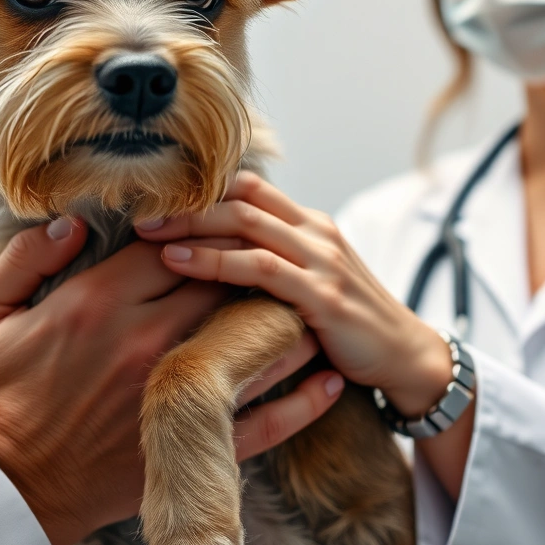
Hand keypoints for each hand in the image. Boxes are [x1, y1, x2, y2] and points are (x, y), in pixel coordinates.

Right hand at [0, 217, 344, 544]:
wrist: (4, 493)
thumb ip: (24, 258)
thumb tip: (72, 222)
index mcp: (97, 302)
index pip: (171, 245)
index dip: (196, 229)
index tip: (208, 227)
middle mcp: (145, 340)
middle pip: (222, 283)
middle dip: (246, 265)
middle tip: (266, 256)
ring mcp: (175, 394)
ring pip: (254, 340)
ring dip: (285, 319)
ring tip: (308, 306)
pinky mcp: (191, 446)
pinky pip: (265, 419)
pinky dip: (302, 398)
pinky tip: (327, 379)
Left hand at [134, 173, 475, 495]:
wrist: (406, 357)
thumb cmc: (349, 325)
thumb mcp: (310, 283)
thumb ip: (272, 262)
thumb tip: (214, 253)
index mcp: (310, 224)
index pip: (249, 187)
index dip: (202, 189)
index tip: (157, 199)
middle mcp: (316, 232)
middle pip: (240, 199)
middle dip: (186, 204)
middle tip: (139, 213)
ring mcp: (322, 261)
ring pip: (246, 225)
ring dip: (192, 225)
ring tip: (148, 233)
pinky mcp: (322, 295)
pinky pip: (260, 268)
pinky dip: (214, 260)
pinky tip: (179, 261)